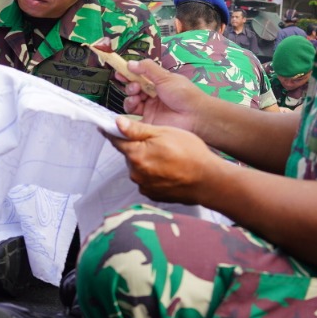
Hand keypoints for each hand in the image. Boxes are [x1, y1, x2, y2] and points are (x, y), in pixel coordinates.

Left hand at [106, 116, 220, 203]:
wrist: (208, 181)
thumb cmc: (191, 154)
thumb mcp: (164, 133)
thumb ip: (137, 129)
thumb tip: (117, 123)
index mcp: (136, 155)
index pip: (116, 140)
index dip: (113, 131)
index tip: (108, 127)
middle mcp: (135, 173)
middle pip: (129, 154)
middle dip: (138, 147)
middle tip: (158, 142)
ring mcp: (143, 186)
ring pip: (138, 167)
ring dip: (146, 161)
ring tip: (167, 158)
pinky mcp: (151, 194)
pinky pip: (146, 179)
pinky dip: (153, 174)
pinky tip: (168, 170)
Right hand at [122, 59, 205, 131]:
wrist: (194, 115)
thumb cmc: (184, 94)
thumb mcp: (165, 77)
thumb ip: (147, 68)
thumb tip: (131, 63)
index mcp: (158, 83)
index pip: (139, 76)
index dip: (129, 74)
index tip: (120, 71)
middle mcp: (153, 95)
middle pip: (133, 89)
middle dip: (130, 85)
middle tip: (135, 86)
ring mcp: (150, 108)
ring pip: (131, 102)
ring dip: (130, 97)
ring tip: (136, 96)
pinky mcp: (148, 121)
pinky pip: (133, 116)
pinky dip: (130, 110)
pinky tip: (134, 104)